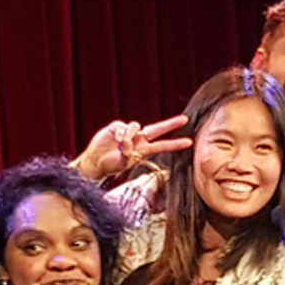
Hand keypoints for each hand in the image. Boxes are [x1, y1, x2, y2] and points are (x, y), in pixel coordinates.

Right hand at [73, 114, 189, 180]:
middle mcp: (138, 140)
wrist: (95, 162)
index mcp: (143, 150)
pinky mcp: (117, 127)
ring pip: (136, 127)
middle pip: (158, 129)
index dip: (175, 144)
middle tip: (184, 119)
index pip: (163, 146)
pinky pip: (123, 126)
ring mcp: (128, 132)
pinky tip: (115, 139)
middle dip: (171, 124)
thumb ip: (128, 154)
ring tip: (121, 145)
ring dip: (130, 136)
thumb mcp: (123, 163)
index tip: (189, 142)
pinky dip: (120, 133)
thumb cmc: (110, 165)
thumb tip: (129, 143)